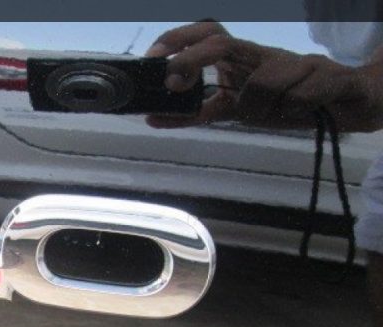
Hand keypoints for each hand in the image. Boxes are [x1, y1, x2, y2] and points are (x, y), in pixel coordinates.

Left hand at [144, 21, 382, 131]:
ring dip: (259, 105)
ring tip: (271, 114)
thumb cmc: (284, 102)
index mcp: (240, 61)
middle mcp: (261, 56)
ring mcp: (294, 63)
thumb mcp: (233, 110)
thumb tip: (153, 118)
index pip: (206, 36)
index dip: (178, 41)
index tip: (153, 58)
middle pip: (221, 44)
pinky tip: (301, 109)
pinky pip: (303, 92)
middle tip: (174, 84)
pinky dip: (295, 107)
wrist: (345, 103)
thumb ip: (197, 113)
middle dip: (193, 59)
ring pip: (263, 80)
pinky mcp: (326, 75)